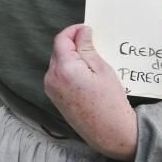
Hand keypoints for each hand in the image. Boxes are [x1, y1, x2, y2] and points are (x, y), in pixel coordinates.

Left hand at [44, 24, 137, 161]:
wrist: (109, 132)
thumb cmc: (110, 101)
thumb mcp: (102, 69)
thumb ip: (87, 48)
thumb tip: (81, 32)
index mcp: (64, 68)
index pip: (61, 40)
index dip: (73, 31)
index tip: (86, 29)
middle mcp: (52, 77)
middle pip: (58, 51)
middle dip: (72, 44)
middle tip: (92, 44)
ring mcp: (51, 89)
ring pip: (57, 63)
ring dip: (70, 57)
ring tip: (90, 60)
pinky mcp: (54, 97)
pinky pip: (58, 75)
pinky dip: (68, 69)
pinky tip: (84, 74)